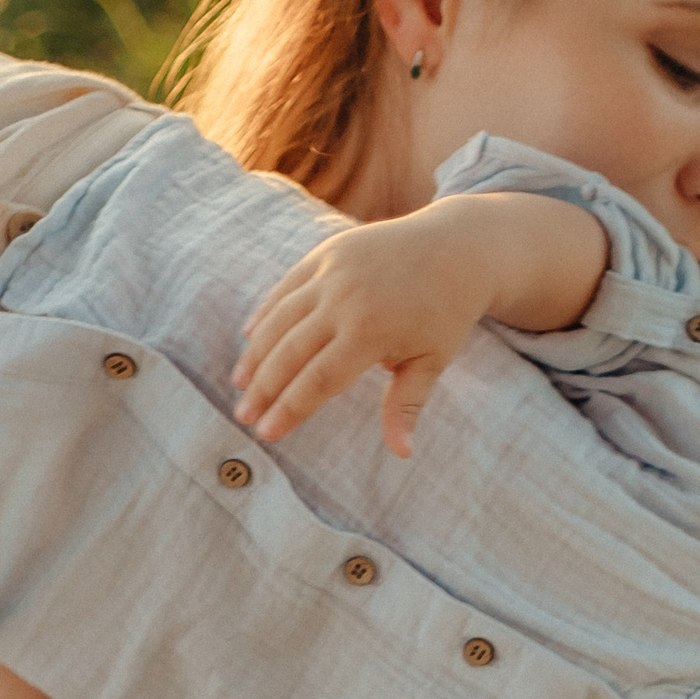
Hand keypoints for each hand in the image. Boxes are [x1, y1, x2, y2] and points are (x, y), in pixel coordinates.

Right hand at [231, 203, 489, 456]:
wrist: (458, 246)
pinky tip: (249, 337)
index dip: (290, 408)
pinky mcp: (327, 253)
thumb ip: (406, 404)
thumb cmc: (447, 311)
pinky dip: (265, 313)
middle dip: (263, 388)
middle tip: (243, 415)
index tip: (267, 433)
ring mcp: (332, 273)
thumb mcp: (433, 360)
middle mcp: (345, 301)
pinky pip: (286, 287)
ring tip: (241, 383)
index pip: (319, 379)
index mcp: (372, 331)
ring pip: (280, 319)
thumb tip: (402, 452)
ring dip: (256, 353)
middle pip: (290, 352)